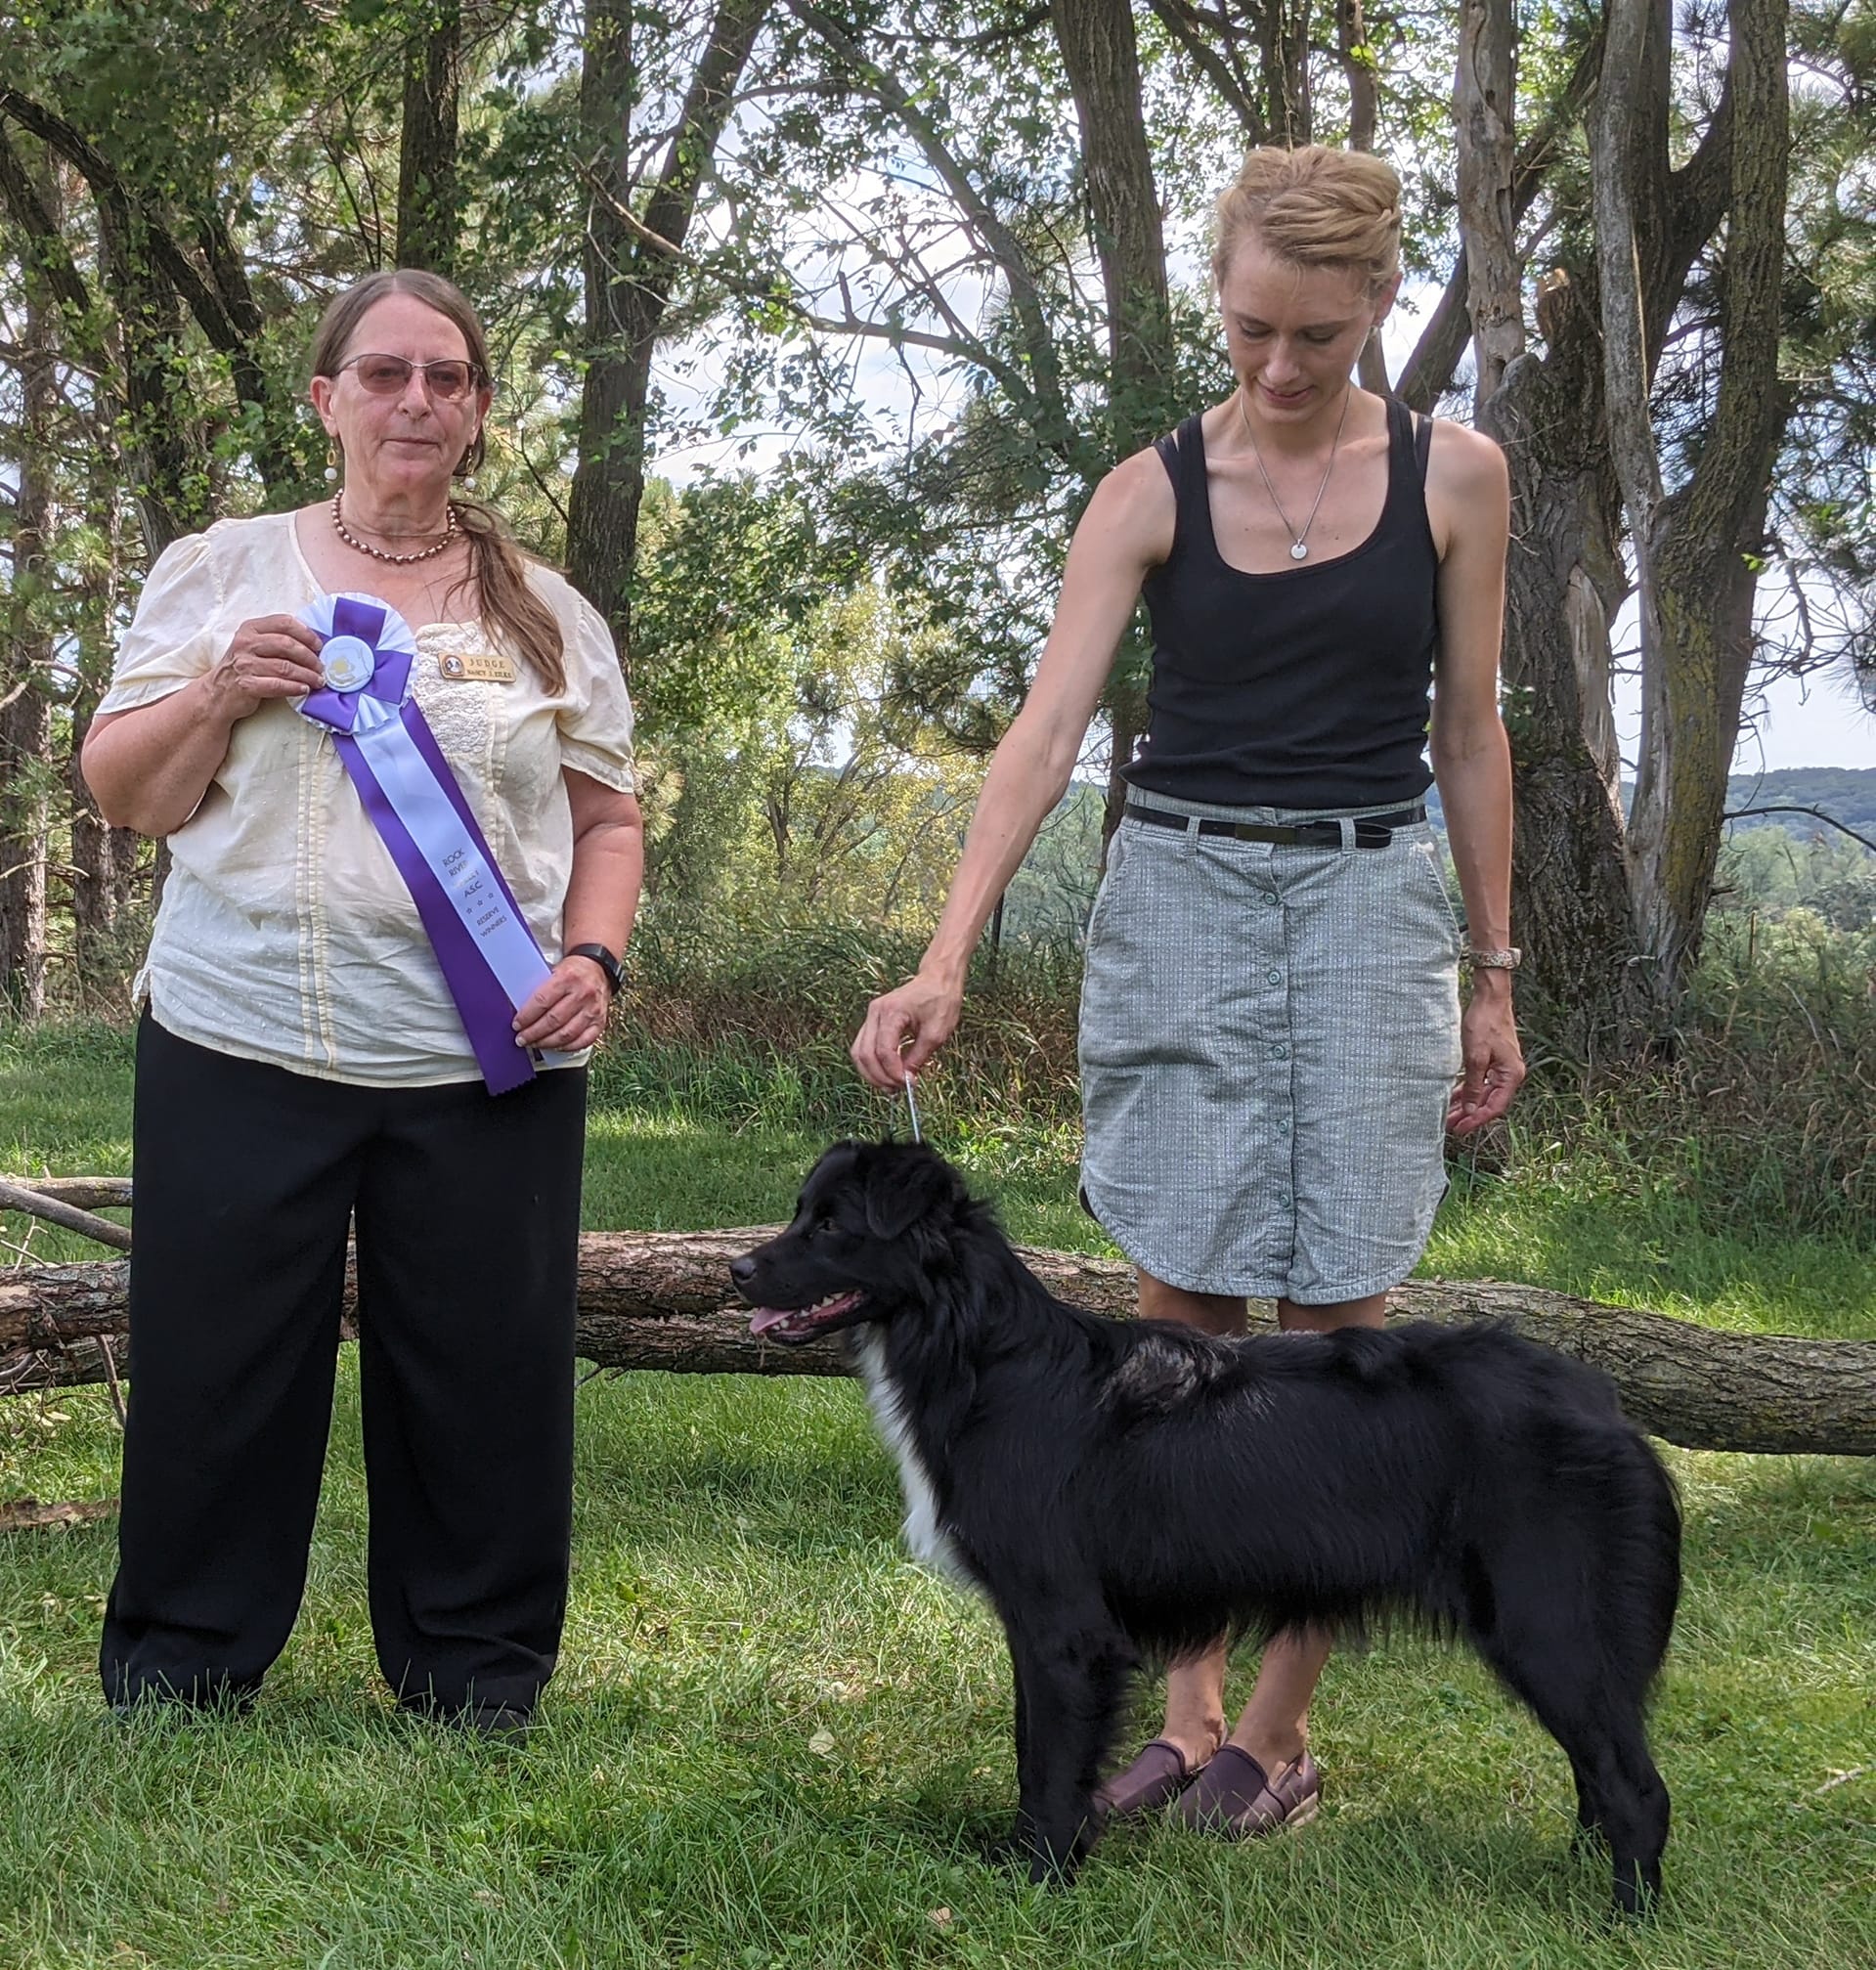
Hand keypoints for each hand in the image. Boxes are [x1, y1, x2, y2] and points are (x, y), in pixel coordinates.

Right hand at [206, 615, 326, 720]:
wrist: (219, 693)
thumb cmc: (245, 667)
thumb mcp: (255, 646)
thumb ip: (277, 640)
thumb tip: (314, 644)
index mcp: (251, 628)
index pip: (284, 622)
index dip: (306, 633)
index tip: (319, 645)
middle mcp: (246, 643)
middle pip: (287, 644)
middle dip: (309, 657)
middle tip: (321, 667)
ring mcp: (245, 664)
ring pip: (285, 667)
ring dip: (307, 675)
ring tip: (318, 680)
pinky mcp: (246, 685)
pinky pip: (277, 685)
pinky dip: (294, 688)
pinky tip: (304, 689)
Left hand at [513, 956, 611, 1052]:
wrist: (597, 968)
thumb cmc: (572, 971)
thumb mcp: (553, 970)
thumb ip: (539, 989)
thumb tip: (520, 1010)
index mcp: (567, 977)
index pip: (542, 1001)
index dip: (526, 1016)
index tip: (517, 1025)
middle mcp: (582, 994)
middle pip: (553, 1021)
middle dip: (533, 1033)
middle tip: (522, 1039)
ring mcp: (593, 1010)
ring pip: (567, 1034)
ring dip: (547, 1043)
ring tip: (534, 1044)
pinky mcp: (600, 1022)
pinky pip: (583, 1041)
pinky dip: (567, 1047)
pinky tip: (555, 1046)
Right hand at [851, 971, 963, 1090]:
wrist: (938, 979)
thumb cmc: (940, 1001)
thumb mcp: (937, 1033)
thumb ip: (918, 1057)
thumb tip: (906, 1079)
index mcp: (892, 1012)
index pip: (884, 1051)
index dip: (894, 1072)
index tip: (909, 1084)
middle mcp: (875, 1013)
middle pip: (864, 1054)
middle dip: (879, 1077)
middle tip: (898, 1090)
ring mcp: (871, 1016)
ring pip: (859, 1052)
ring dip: (872, 1073)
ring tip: (890, 1086)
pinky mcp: (873, 1021)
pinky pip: (863, 1046)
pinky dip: (871, 1063)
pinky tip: (886, 1074)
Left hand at [1446, 979, 1525, 1135]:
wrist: (1490, 999)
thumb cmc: (1484, 1024)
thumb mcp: (1475, 1057)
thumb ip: (1474, 1085)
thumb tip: (1472, 1110)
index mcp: (1511, 1075)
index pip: (1495, 1107)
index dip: (1477, 1120)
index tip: (1460, 1129)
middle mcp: (1510, 1074)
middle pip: (1489, 1102)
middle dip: (1469, 1115)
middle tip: (1449, 1127)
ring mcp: (1502, 1068)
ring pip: (1483, 1093)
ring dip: (1467, 1104)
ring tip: (1448, 1116)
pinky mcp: (1493, 1061)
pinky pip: (1481, 1082)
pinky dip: (1468, 1090)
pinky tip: (1454, 1098)